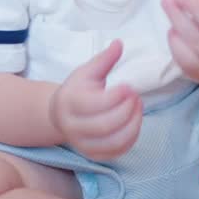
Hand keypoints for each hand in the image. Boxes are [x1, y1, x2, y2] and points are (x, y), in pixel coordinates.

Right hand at [48, 39, 142, 160]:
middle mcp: (73, 126)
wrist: (59, 114)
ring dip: (133, 125)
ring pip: (113, 142)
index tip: (130, 86)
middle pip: (106, 125)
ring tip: (138, 108)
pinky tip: (135, 123)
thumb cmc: (77, 89)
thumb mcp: (87, 71)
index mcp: (70, 102)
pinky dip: (131, 139)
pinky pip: (116, 153)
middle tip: (137, 97)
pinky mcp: (93, 155)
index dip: (118, 96)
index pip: (96, 104)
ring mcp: (82, 144)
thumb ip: (105, 59)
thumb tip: (119, 43)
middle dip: (127, 110)